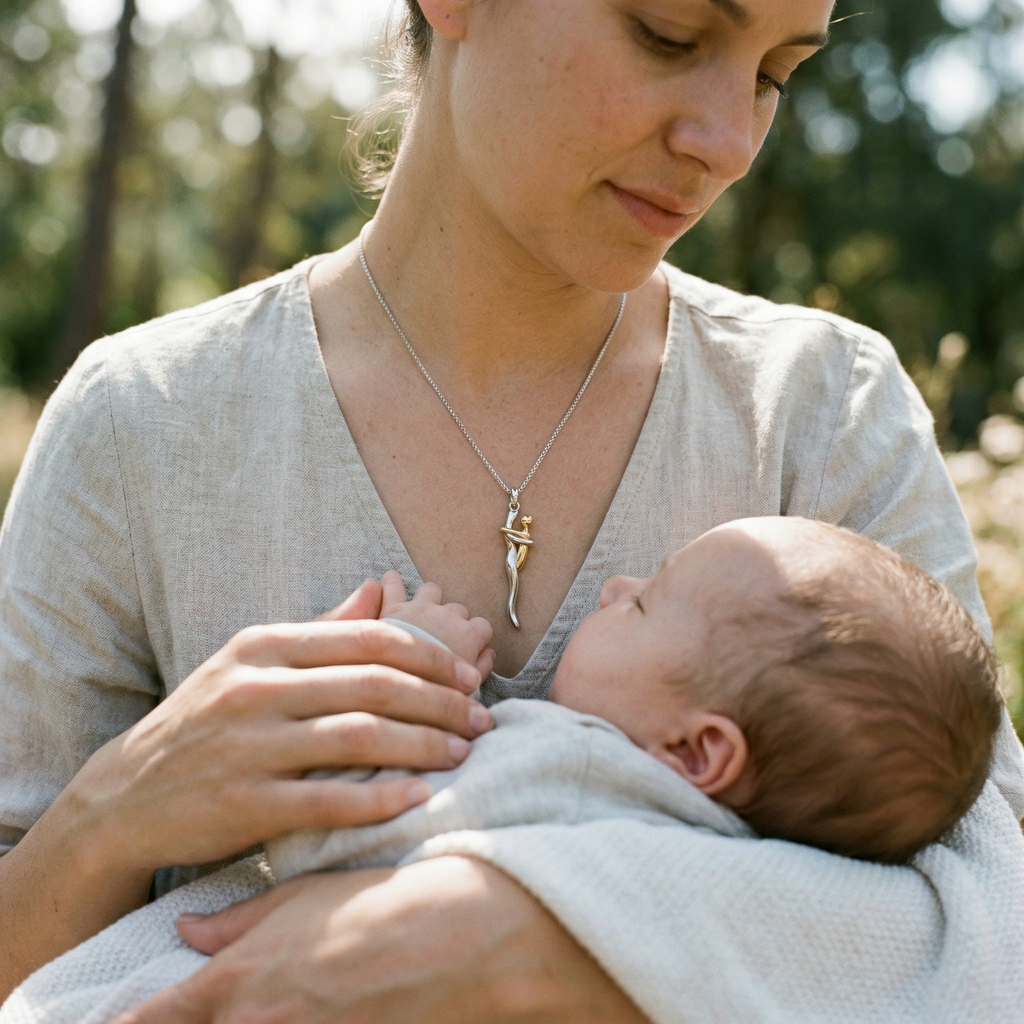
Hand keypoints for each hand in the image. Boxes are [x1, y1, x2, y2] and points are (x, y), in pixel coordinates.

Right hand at [67, 579, 493, 877]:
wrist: (124, 796)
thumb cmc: (205, 721)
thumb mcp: (250, 661)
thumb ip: (319, 629)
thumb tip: (377, 590)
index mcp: (265, 645)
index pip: (369, 639)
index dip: (430, 657)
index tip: (467, 677)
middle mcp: (255, 687)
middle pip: (375, 685)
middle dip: (441, 703)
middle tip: (481, 720)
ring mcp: (247, 745)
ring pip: (359, 737)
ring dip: (423, 747)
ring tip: (462, 755)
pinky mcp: (242, 803)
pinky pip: (328, 801)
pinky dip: (380, 800)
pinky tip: (418, 799)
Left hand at [113, 857, 648, 1023]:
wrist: (461, 935)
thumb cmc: (381, 901)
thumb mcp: (304, 895)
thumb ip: (239, 919)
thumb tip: (190, 928)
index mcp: (242, 980)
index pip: (157, 1021)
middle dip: (177, 1023)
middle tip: (165, 1009)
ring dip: (234, 1022)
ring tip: (254, 1003)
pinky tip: (302, 1010)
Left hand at [380, 570, 494, 676]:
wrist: (403, 683)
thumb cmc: (439, 690)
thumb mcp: (469, 687)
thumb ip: (483, 666)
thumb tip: (491, 654)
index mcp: (468, 635)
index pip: (483, 627)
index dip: (478, 638)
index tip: (471, 648)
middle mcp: (447, 616)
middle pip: (458, 609)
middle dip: (453, 621)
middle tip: (443, 639)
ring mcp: (420, 608)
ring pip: (432, 590)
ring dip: (429, 598)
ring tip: (422, 611)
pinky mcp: (394, 608)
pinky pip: (393, 586)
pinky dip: (392, 582)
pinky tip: (391, 581)